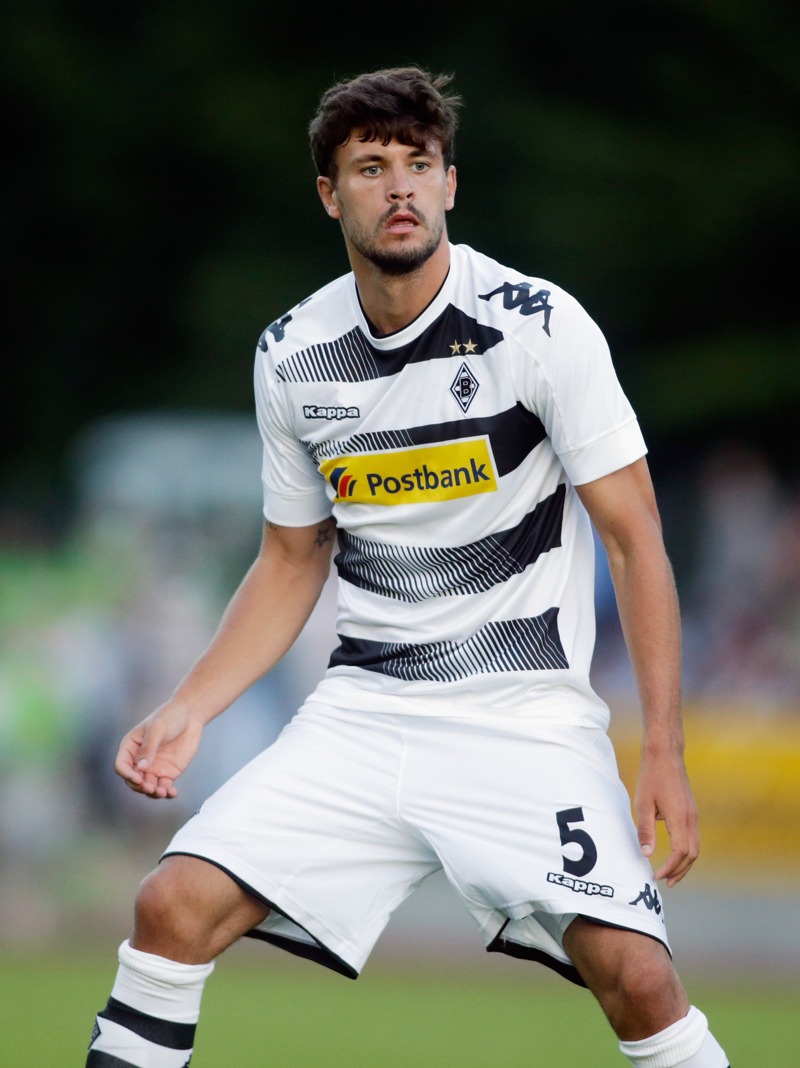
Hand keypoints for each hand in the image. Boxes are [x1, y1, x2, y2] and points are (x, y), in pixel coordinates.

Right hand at [115, 701, 204, 799]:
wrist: (190, 715)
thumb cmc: (170, 717)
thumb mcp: (157, 729)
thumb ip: (149, 748)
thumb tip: (141, 768)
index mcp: (131, 747)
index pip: (122, 765)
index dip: (127, 774)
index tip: (139, 778)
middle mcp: (140, 760)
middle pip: (133, 780)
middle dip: (140, 786)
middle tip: (151, 788)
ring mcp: (154, 767)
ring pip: (148, 786)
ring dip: (153, 793)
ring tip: (163, 792)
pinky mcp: (168, 772)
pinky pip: (164, 786)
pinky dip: (167, 792)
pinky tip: (172, 793)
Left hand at [634, 748, 699, 886]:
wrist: (665, 754)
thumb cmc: (651, 776)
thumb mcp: (642, 803)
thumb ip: (645, 830)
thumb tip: (647, 854)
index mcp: (679, 818)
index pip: (680, 853)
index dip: (670, 868)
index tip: (656, 876)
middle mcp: (691, 819)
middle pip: (692, 854)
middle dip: (680, 871)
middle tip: (665, 882)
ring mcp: (693, 814)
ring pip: (695, 847)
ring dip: (685, 863)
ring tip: (671, 874)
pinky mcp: (691, 810)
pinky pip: (693, 837)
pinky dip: (686, 851)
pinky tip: (675, 854)